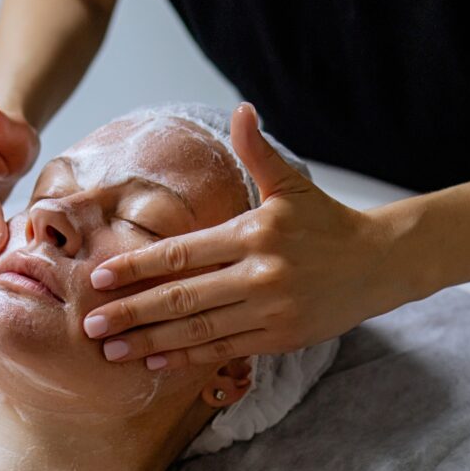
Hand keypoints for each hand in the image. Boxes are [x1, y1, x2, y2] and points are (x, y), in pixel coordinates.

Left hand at [81, 103, 401, 368]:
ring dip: (150, 342)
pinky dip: (187, 357)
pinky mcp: (280, 338)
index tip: (100, 279)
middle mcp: (259, 275)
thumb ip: (259, 152)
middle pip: (183, 298)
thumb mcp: (292, 184)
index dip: (138, 267)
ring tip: (110, 351)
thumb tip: (241, 109)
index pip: (183, 253)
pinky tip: (155, 361)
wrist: (380, 263)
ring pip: (199, 330)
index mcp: (253, 234)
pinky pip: (225, 349)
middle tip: (89, 325)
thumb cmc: (326, 222)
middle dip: (132, 313)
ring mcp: (270, 311)